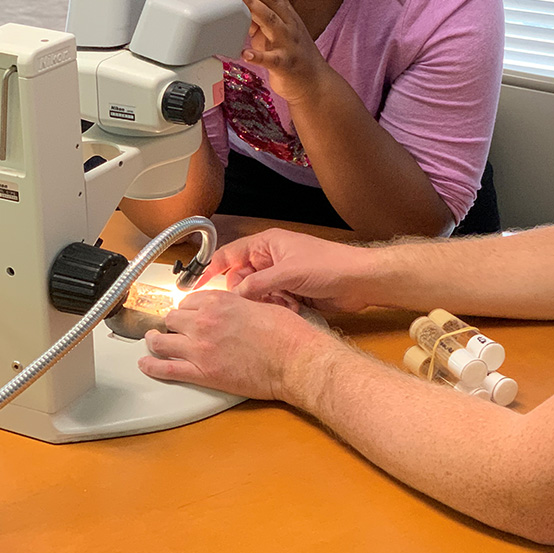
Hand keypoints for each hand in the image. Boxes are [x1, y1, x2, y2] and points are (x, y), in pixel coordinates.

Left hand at [138, 289, 327, 401]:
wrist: (295, 360)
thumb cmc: (287, 334)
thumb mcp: (263, 305)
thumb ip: (241, 305)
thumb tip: (237, 309)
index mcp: (221, 301)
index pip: (189, 300)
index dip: (188, 307)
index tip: (188, 312)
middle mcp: (205, 321)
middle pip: (173, 318)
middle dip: (173, 322)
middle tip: (175, 328)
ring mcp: (200, 348)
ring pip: (162, 341)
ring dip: (156, 340)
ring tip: (154, 341)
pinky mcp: (202, 373)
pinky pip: (166, 369)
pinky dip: (151, 366)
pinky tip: (145, 363)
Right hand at [197, 229, 370, 312]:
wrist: (359, 281)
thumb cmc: (329, 266)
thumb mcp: (288, 273)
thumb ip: (256, 284)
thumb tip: (234, 295)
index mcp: (267, 243)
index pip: (229, 254)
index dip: (210, 270)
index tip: (194, 287)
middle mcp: (271, 258)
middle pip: (240, 279)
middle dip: (246, 294)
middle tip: (255, 301)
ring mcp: (281, 276)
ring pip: (255, 295)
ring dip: (265, 303)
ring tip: (283, 302)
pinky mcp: (290, 292)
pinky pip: (271, 304)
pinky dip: (277, 308)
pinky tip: (293, 307)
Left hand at [227, 0, 327, 103]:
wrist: (315, 83)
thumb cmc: (294, 55)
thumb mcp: (278, 31)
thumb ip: (261, 16)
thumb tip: (242, 2)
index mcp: (286, 15)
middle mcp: (289, 24)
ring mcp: (288, 43)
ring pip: (270, 21)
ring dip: (252, 6)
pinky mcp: (285, 63)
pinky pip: (270, 59)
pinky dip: (257, 56)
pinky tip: (244, 53)